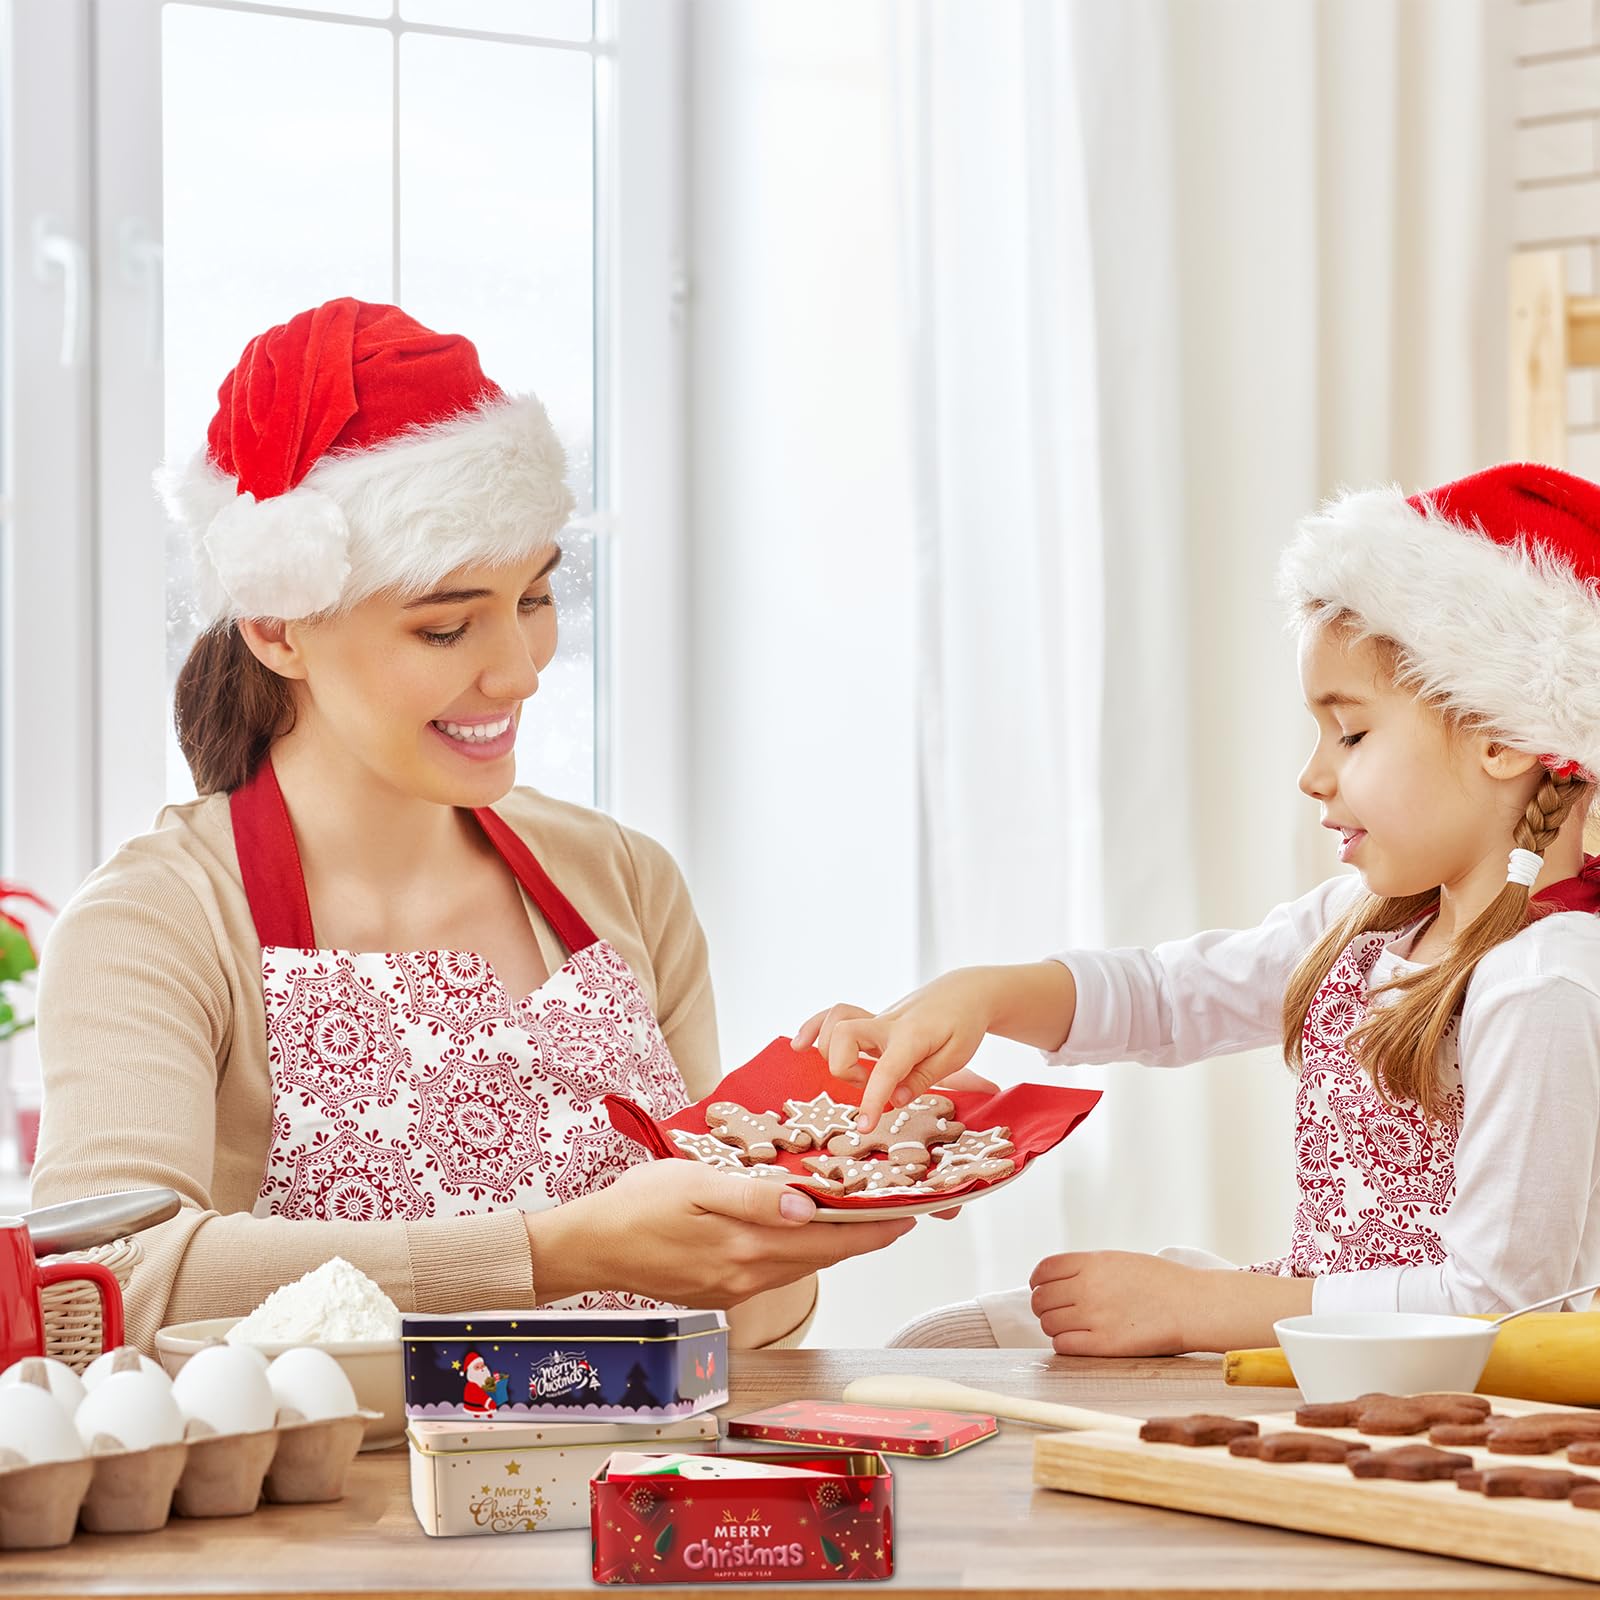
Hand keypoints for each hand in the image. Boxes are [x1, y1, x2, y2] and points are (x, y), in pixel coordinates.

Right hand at [528, 1158, 915, 1306]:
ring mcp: (734, 1288)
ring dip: (834, 1243)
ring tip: (862, 1216)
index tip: (907, 1215)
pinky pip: (775, 1269)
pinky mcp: (720, 1289)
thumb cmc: (637, 1205)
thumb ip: (753, 1198)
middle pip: (822, 1257)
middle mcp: (747, 1277)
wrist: (589, 1247)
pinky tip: (805, 1229)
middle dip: (864, 1237)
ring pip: (801, 1264)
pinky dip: (801, 1250)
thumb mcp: (695, 1185)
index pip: (827, 1242)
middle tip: (899, 1214)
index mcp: (746, 1250)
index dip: (871, 1230)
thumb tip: (809, 1207)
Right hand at [792, 971, 996, 1129]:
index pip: (885, 1069)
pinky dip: (814, 1028)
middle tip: (871, 1084)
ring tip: (857, 1072)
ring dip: (832, 1052)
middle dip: (845, 1069)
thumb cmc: (964, 1025)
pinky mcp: (870, 1020)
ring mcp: (876, 1019)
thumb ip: (924, 1078)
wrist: (964, 992)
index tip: (864, 1127)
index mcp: (912, 1036)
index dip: (872, 1099)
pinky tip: (800, 1045)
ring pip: (835, 1022)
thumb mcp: (957, 1055)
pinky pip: (833, 1016)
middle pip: (844, 1035)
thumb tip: (896, 1099)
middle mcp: (888, 1024)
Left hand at [1029, 1251, 1196, 1355]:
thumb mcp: (1119, 1260)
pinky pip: (1063, 1345)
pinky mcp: (1105, 1344)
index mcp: (1092, 1262)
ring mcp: (1095, 1316)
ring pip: (1049, 1323)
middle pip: (1041, 1298)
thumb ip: (1088, 1267)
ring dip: (1053, 1326)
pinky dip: (1064, 1343)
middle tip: (1055, 1310)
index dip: (1037, 1281)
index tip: (1041, 1287)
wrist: (1193, 1305)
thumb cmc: (1161, 1282)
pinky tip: (1077, 1340)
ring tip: (1069, 1326)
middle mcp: (1088, 1287)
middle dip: (1043, 1305)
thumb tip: (1058, 1280)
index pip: (1044, 1270)